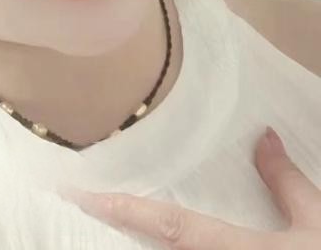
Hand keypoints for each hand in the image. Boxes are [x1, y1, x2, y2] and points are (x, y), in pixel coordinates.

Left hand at [61, 127, 320, 248]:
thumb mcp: (318, 226)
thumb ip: (287, 183)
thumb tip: (263, 137)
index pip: (168, 227)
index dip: (122, 209)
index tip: (77, 194)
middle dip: (115, 231)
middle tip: (78, 202)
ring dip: (138, 241)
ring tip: (105, 216)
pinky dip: (165, 245)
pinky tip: (154, 234)